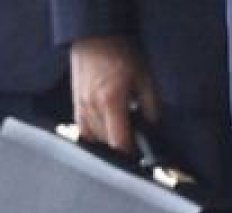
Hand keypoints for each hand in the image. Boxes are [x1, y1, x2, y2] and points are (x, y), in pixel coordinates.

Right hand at [71, 36, 157, 152]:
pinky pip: (83, 129)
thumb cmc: (120, 53)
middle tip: (135, 140)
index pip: (119, 142)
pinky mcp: (75, 102)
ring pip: (94, 138)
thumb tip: (153, 124)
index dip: (131, 152)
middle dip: (122, 144)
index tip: (141, 153)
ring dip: (108, 139)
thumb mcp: (145, 78)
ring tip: (122, 131)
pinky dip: (95, 133)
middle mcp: (93, 107)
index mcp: (111, 102)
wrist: (95, 36)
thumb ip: (151, 105)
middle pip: (107, 143)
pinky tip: (106, 129)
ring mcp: (81, 105)